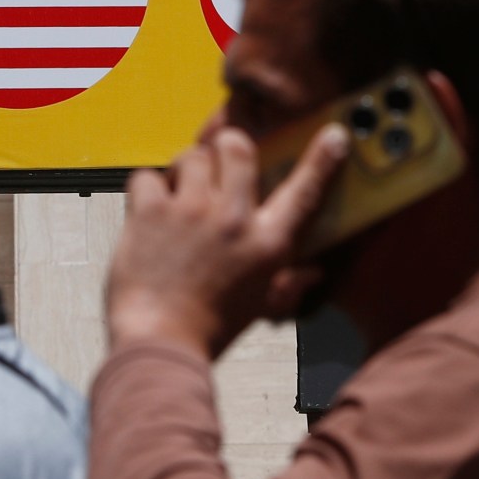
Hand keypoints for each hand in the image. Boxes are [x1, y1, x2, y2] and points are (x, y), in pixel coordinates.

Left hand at [107, 124, 347, 360]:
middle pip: (238, 148)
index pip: (304, 190)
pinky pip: (147, 176)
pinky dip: (145, 189)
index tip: (333, 136)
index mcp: (267, 242)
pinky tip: (148, 210)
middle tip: (215, 166)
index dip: (321, 160)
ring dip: (183, 169)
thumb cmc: (211, 328)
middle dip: (226, 148)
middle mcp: (234, 219)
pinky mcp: (152, 212)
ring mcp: (192, 211)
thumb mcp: (260, 304)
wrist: (161, 342)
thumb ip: (288, 284)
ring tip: (177, 193)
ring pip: (190, 155)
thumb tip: (315, 276)